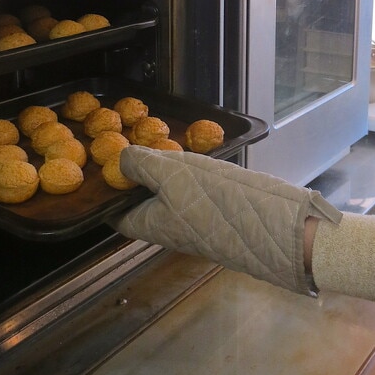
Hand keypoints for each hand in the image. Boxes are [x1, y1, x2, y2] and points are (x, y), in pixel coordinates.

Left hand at [109, 146, 341, 295]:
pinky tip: (192, 160)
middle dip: (137, 178)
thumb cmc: (211, 200)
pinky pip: (189, 195)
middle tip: (136, 147)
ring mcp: (190, 222)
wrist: (268, 221)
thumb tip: (121, 160)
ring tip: (163, 148)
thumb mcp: (169, 173)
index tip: (106, 165)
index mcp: (146, 224)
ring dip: (163, 175)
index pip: (114, 213)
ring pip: (166, 197)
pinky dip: (185, 178)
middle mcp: (165, 227)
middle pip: (140, 203)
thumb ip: (141, 164)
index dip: (108, 191)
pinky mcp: (212, 215)